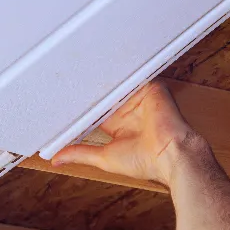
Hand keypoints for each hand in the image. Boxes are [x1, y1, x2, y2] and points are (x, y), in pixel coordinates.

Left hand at [52, 81, 204, 185]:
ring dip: (100, 81)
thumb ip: (80, 153)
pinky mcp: (151, 88)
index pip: (94, 111)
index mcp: (117, 125)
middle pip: (103, 95)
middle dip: (86, 92)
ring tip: (77, 71)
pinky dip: (120, 73)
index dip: (79, 108)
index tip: (58, 103)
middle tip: (62, 84)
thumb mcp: (103, 157)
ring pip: (115, 84)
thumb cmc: (144, 162)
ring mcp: (139, 97)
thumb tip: (56, 160)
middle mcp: (128, 110)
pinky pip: (133, 76)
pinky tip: (101, 67)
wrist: (172, 156)